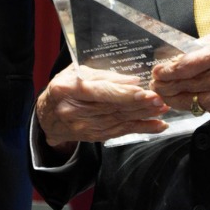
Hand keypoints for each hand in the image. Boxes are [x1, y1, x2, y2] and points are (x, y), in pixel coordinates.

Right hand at [35, 63, 169, 150]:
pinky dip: (141, 128)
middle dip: (139, 105)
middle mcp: (75, 111)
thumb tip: (132, 79)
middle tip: (159, 99)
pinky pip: (121, 133)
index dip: (123, 93)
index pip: (99, 92)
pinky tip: (158, 125)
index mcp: (68, 89)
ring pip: (119, 121)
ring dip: (144, 116)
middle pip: (112, 108)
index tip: (142, 92)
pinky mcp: (94, 136)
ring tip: (162, 108)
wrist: (47, 115)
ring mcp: (84, 127)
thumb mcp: (77, 72)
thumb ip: (103, 75)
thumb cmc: (64, 86)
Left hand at [150, 27, 209, 117]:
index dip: (167, 70)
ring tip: (164, 92)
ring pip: (191, 101)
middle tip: (154, 83)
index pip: (187, 65)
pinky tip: (185, 98)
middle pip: (185, 85)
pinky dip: (192, 104)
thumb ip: (207, 42)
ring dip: (173, 98)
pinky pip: (204, 108)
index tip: (157, 70)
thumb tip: (185, 49)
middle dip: (164, 85)